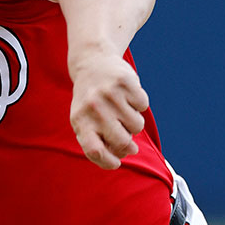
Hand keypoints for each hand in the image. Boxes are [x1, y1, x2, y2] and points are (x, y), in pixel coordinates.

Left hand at [69, 54, 148, 169]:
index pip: (95, 151)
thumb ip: (96, 142)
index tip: (117, 162)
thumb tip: (120, 156)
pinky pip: (143, 106)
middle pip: (122, 142)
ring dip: (134, 123)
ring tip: (122, 111)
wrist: (92, 62)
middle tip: (126, 138)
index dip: (109, 162)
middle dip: (128, 145)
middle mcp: (94, 108)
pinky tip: (127, 96)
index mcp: (80, 121)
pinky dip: (139, 104)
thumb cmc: (90, 101)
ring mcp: (110, 94)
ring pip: (137, 126)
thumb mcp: (83, 120)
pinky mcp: (125, 82)